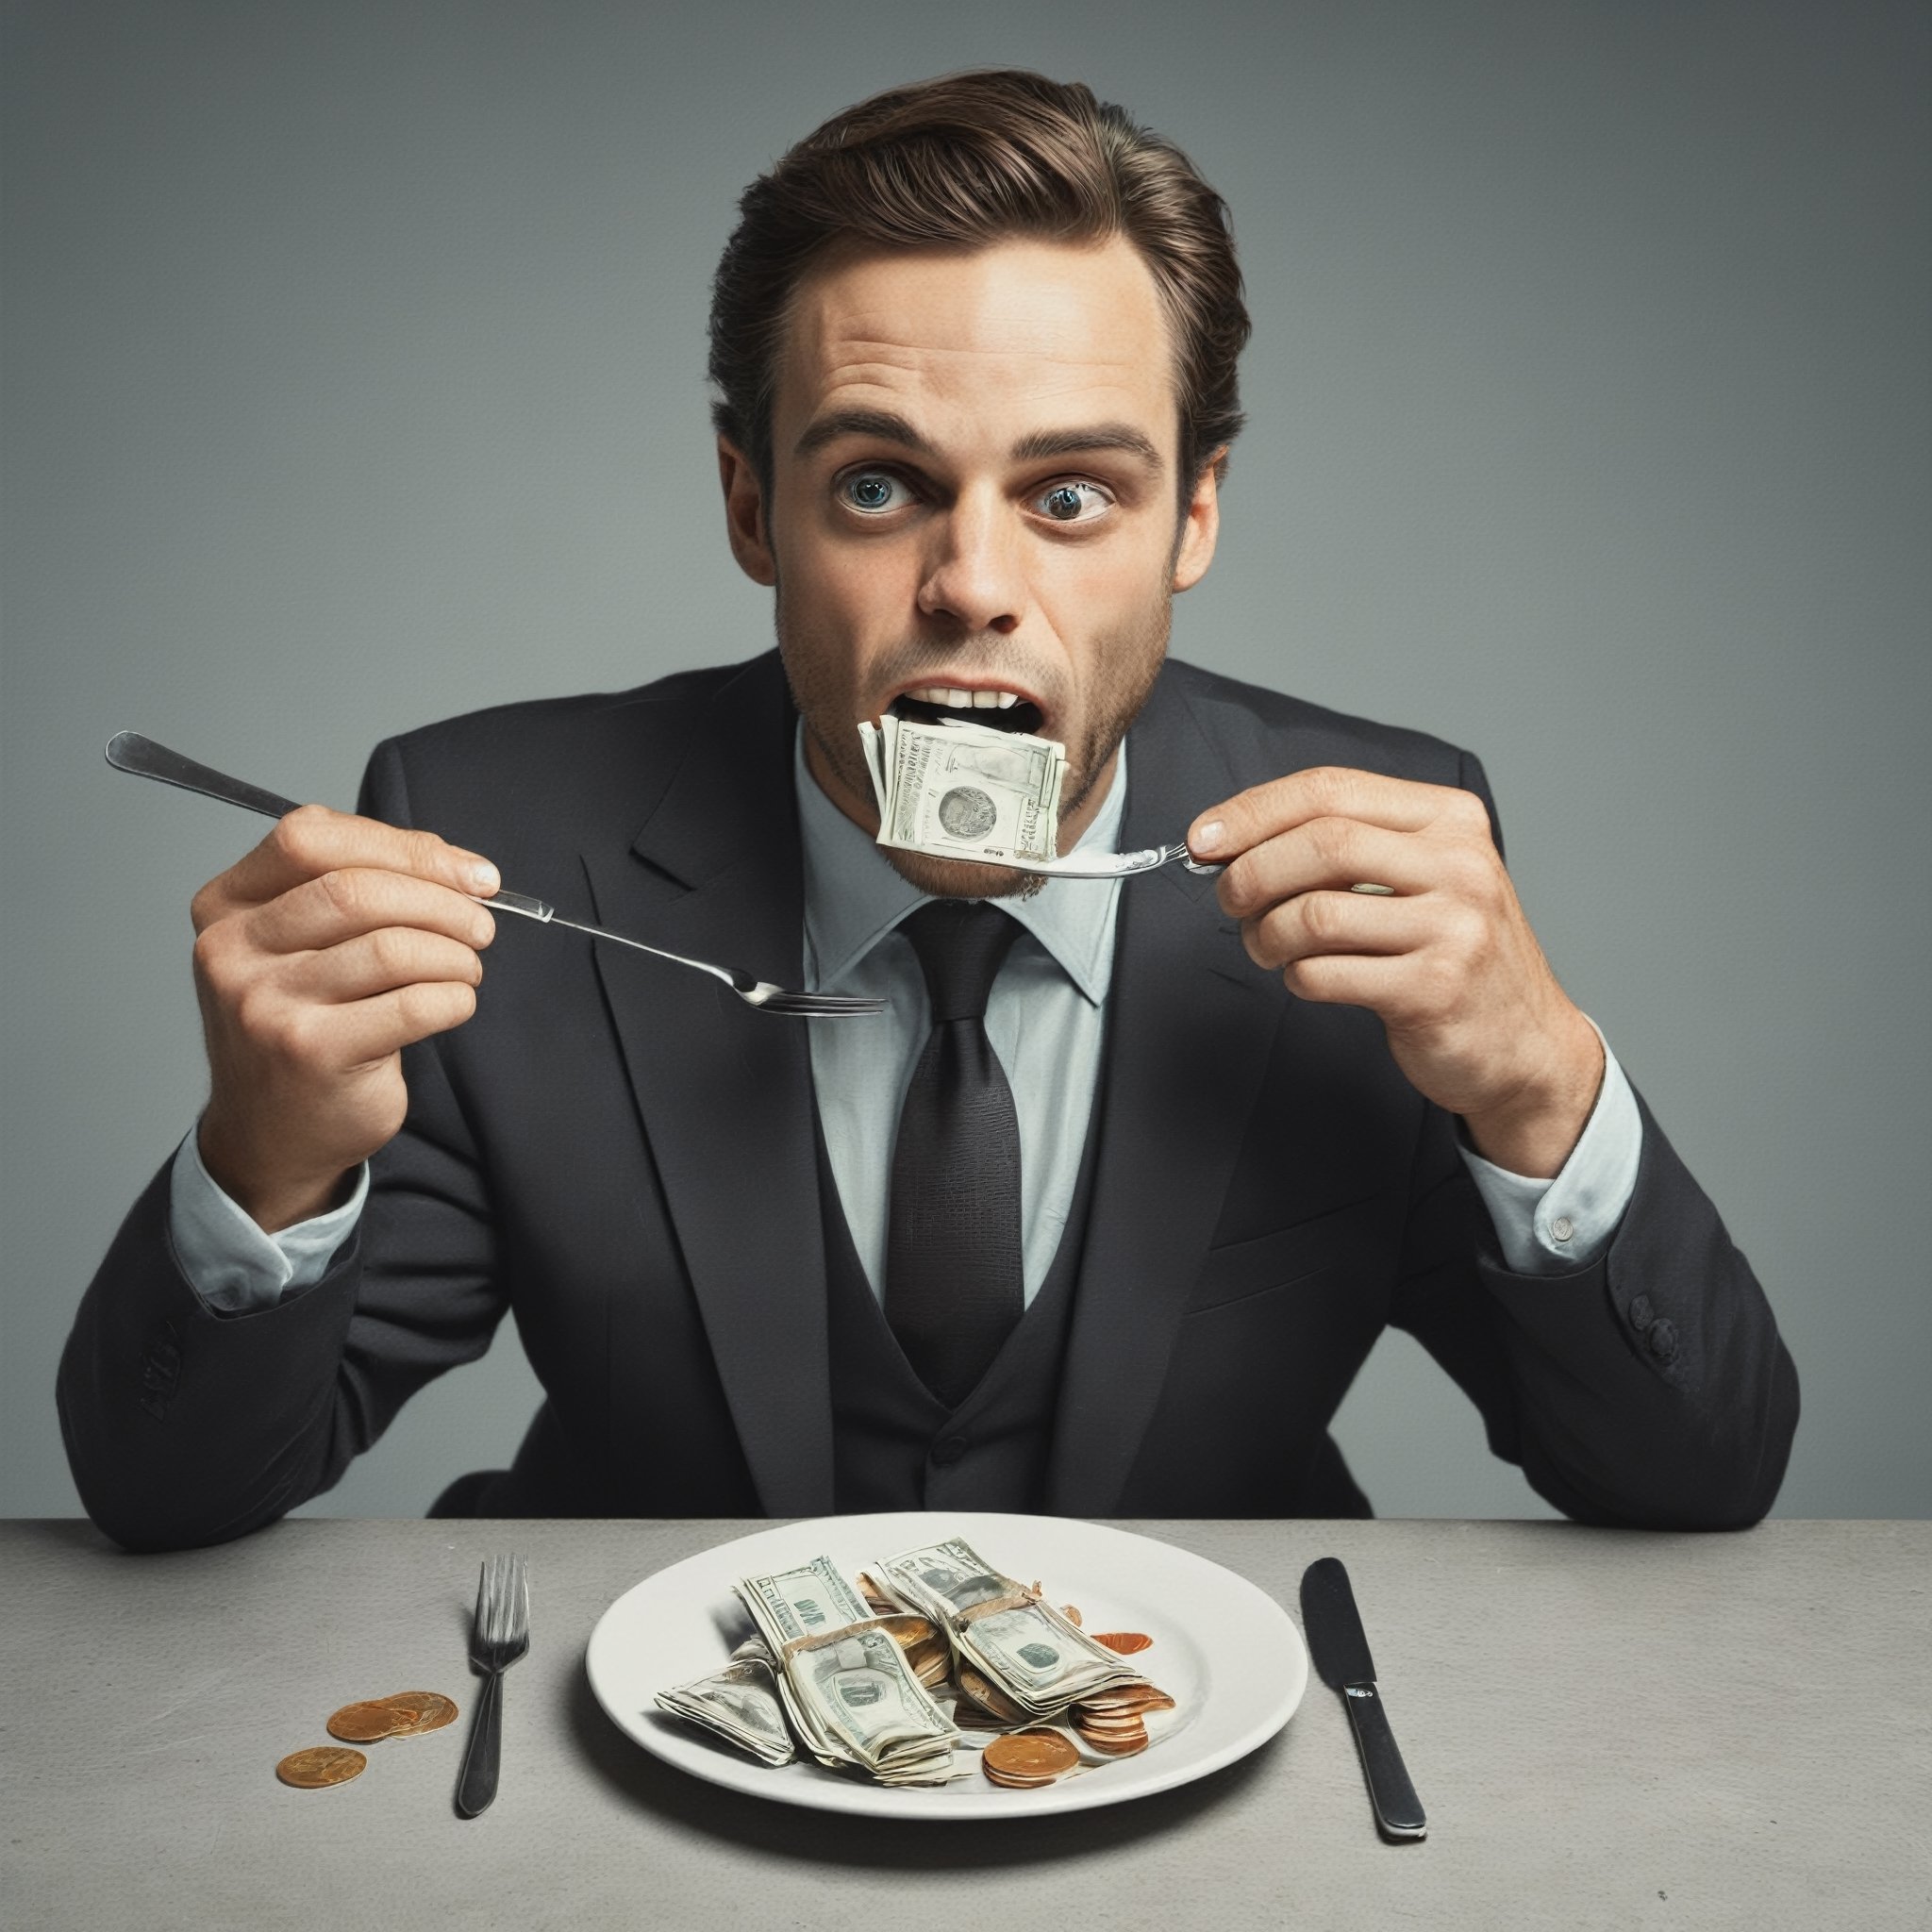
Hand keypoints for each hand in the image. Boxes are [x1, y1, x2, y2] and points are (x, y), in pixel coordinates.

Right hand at [189, 805, 499, 1230]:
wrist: (271, 1134)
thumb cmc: (303, 1026)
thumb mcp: (305, 945)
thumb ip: (362, 889)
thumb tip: (459, 866)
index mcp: (227, 905)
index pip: (311, 838)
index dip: (403, 847)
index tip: (467, 872)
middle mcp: (232, 950)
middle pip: (357, 890)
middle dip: (442, 901)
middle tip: (481, 924)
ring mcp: (265, 1004)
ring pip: (391, 947)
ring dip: (454, 953)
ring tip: (468, 968)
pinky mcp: (310, 1052)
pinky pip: (411, 1004)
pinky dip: (453, 998)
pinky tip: (454, 1003)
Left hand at [1189, 767, 1602, 1177]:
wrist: (1526, 1044)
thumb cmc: (1453, 954)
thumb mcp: (1421, 877)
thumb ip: (1347, 846)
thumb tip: (1233, 839)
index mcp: (1450, 819)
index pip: (1332, 790)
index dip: (1254, 811)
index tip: (1204, 838)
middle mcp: (1459, 865)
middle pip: (1322, 843)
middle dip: (1251, 872)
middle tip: (1229, 899)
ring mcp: (1453, 928)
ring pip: (1315, 913)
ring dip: (1267, 934)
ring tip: (1268, 947)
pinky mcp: (1434, 989)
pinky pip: (1325, 973)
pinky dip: (1297, 977)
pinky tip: (1309, 978)